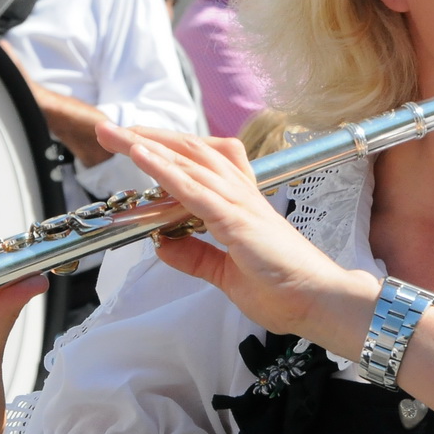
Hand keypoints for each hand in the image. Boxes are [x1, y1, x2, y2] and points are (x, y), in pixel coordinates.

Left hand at [94, 123, 377, 349]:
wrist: (322, 302)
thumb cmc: (286, 289)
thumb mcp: (226, 275)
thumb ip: (195, 257)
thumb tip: (161, 244)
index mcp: (240, 204)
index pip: (200, 164)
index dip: (167, 149)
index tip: (134, 143)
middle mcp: (241, 195)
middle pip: (191, 151)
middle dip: (150, 137)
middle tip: (111, 130)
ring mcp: (240, 205)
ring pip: (190, 163)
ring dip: (149, 145)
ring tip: (116, 134)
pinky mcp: (238, 221)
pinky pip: (195, 190)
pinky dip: (166, 171)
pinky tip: (142, 156)